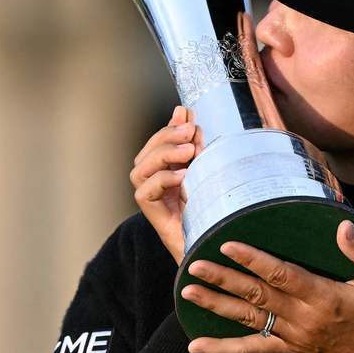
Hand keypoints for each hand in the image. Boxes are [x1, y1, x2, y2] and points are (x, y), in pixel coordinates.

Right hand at [131, 106, 202, 265]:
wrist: (212, 242)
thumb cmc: (211, 208)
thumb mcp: (205, 168)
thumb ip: (194, 143)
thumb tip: (183, 110)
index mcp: (166, 168)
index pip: (158, 141)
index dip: (170, 126)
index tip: (188, 114)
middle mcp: (152, 181)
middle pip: (147, 152)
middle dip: (167, 137)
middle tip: (191, 132)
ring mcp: (150, 197)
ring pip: (141, 168)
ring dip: (164, 156)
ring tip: (189, 152)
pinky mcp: (150, 212)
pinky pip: (145, 191)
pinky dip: (163, 180)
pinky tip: (183, 176)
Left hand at [180, 220, 353, 352]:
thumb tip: (343, 227)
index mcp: (323, 297)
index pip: (281, 274)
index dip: (253, 259)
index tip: (228, 244)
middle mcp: (302, 317)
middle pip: (256, 295)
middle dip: (223, 279)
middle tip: (194, 265)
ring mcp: (292, 336)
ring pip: (247, 319)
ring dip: (216, 306)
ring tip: (187, 293)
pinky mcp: (288, 349)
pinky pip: (252, 349)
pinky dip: (222, 348)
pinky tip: (196, 347)